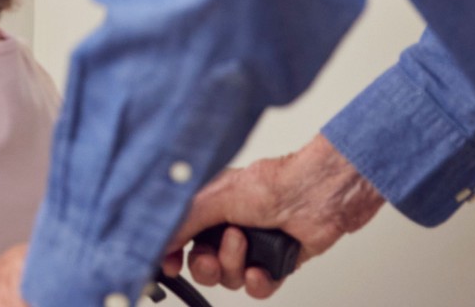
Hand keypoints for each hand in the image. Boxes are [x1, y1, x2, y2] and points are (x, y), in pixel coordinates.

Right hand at [161, 134, 385, 298]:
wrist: (314, 198)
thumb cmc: (269, 186)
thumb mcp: (212, 200)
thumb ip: (182, 222)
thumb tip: (159, 241)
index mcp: (207, 210)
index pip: (179, 239)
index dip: (171, 255)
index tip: (168, 265)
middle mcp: (226, 229)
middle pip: (201, 266)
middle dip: (205, 266)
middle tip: (211, 258)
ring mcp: (251, 248)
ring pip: (228, 279)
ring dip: (234, 265)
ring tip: (244, 243)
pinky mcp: (274, 264)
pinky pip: (257, 288)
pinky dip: (257, 282)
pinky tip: (259, 269)